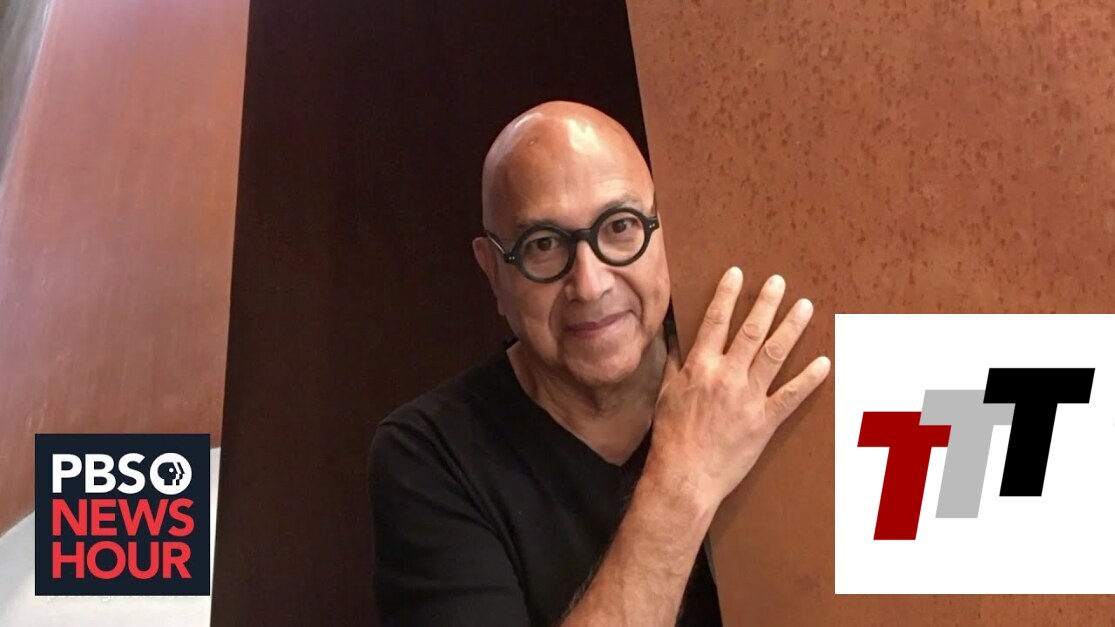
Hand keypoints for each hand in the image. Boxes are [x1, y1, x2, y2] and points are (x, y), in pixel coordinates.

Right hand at [649, 268, 830, 510]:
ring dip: (791, 327)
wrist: (685, 476)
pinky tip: (824, 362)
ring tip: (804, 307)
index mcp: (700, 367)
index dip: (727, 295)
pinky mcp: (765, 421)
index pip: (715, 321)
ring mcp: (748, 398)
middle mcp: (726, 376)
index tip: (737, 274)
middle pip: (751, 331)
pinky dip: (809, 379)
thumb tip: (676, 336)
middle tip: (779, 282)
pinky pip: (792, 395)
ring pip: (775, 354)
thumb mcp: (665, 394)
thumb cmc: (671, 437)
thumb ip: (675, 362)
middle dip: (766, 303)